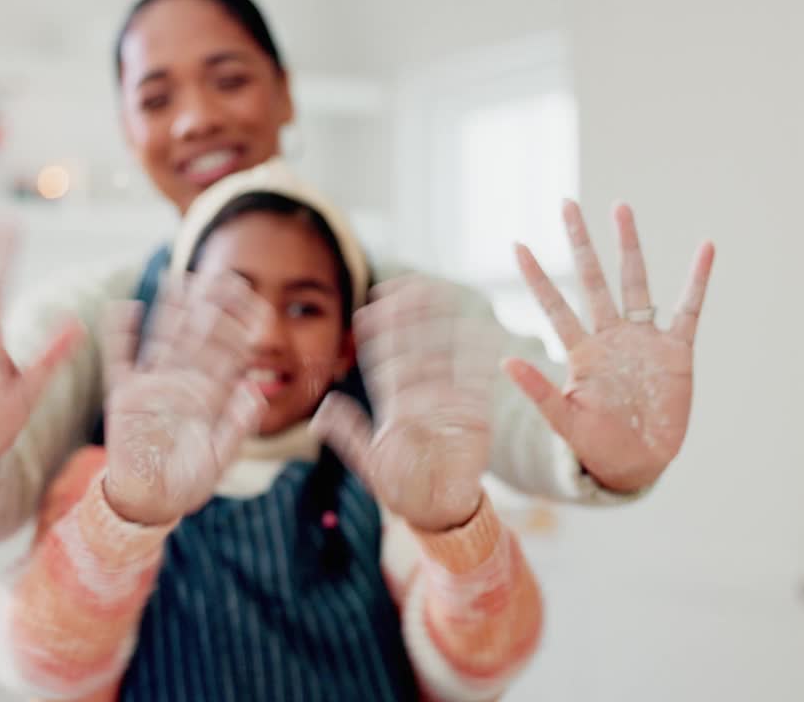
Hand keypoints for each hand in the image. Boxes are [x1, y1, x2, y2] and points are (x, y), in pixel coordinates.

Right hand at [101, 273, 269, 526]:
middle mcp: (183, 382)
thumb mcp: (219, 458)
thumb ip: (236, 426)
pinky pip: (121, 359)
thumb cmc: (188, 482)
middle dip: (209, 307)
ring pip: (163, 339)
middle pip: (198, 337)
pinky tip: (126, 307)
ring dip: (169, 311)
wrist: (150, 503)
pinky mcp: (124, 396)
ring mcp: (153, 385)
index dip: (241, 328)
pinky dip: (121, 335)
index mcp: (211, 395)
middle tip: (220, 274)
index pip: (229, 354)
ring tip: (176, 279)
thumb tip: (253, 390)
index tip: (256, 301)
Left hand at [311, 277, 499, 532]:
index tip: (366, 312)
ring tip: (431, 293)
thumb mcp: (368, 462)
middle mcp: (423, 395)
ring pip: (444, 352)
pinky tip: (482, 330)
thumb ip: (347, 433)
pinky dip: (480, 356)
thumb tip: (321, 408)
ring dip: (437, 322)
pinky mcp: (475, 415)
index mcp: (396, 403)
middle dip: (407, 315)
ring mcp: (450, 402)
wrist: (437, 514)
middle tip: (397, 288)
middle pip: (415, 345)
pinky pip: (478, 381)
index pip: (385, 359)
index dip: (377, 335)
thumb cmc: (401, 489)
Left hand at [507, 200, 715, 491]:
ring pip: (635, 281)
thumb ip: (538, 391)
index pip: (554, 305)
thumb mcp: (564, 420)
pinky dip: (697, 280)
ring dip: (628, 246)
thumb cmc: (597, 445)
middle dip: (580, 242)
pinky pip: (689, 309)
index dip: (537, 277)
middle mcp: (610, 336)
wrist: (638, 463)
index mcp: (581, 351)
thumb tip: (503, 362)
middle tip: (567, 203)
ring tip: (620, 208)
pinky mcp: (676, 351)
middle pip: (593, 278)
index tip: (517, 245)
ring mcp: (643, 340)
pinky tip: (706, 249)